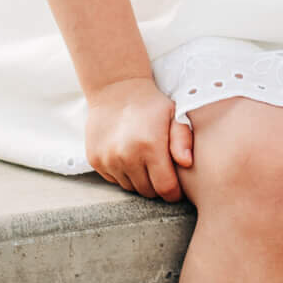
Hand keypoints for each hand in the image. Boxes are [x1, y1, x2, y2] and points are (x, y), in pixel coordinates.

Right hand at [85, 76, 193, 199]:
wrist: (116, 89)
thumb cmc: (152, 105)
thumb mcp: (175, 115)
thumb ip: (183, 139)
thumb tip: (187, 162)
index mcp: (150, 146)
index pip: (165, 189)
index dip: (174, 192)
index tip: (177, 187)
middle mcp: (126, 156)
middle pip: (148, 191)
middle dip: (157, 186)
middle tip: (162, 171)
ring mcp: (108, 159)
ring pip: (130, 187)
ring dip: (140, 180)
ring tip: (145, 162)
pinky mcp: (95, 160)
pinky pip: (114, 180)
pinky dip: (123, 174)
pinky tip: (129, 157)